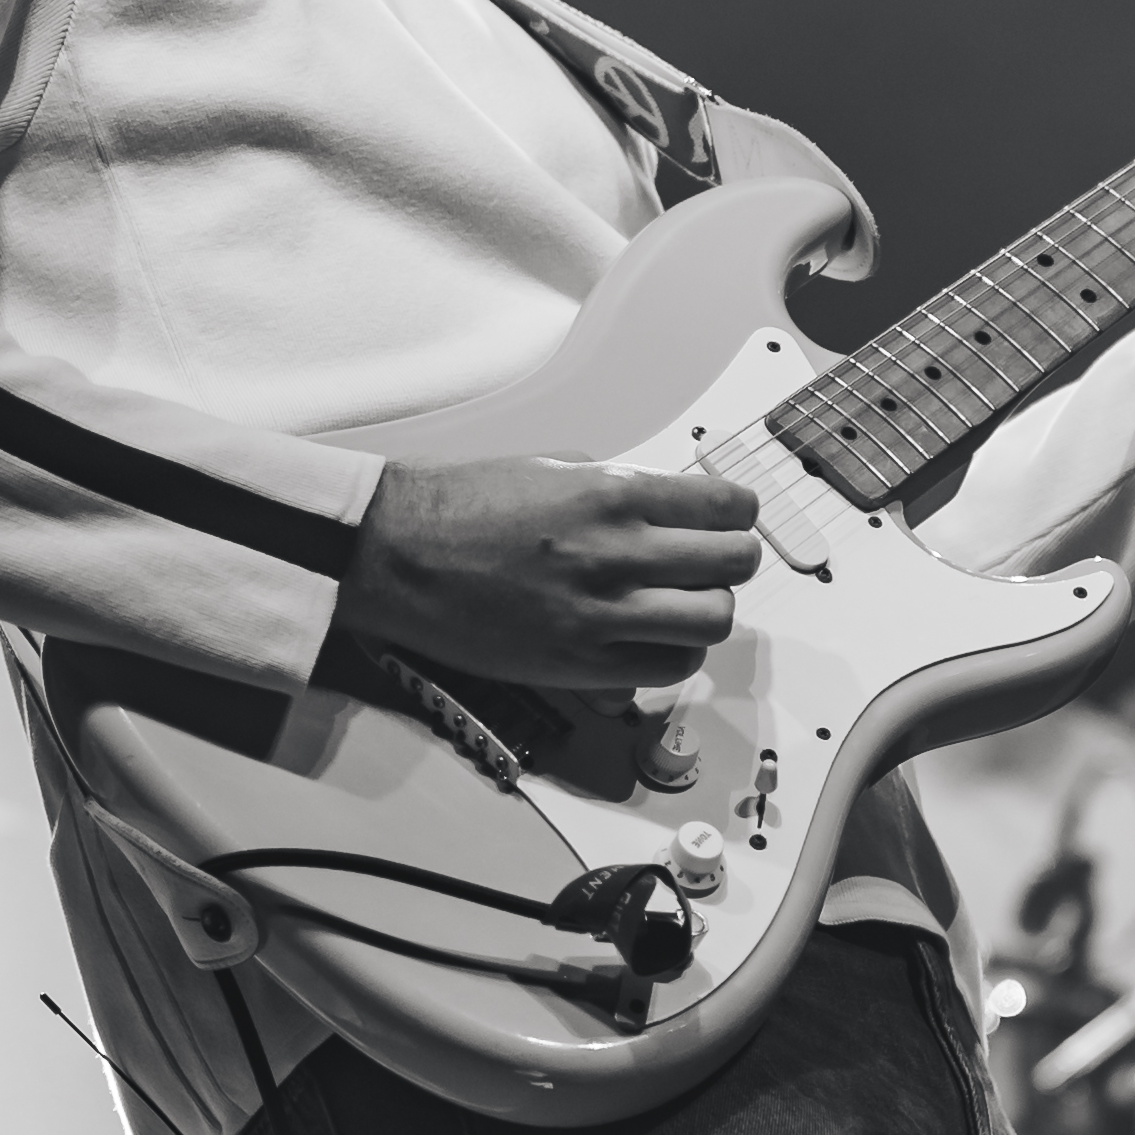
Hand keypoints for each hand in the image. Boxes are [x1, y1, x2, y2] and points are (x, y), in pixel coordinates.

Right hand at [339, 460, 761, 692]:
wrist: (397, 554)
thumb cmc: (462, 506)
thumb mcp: (552, 467)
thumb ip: (622, 487)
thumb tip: (676, 509)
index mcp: (612, 494)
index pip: (727, 507)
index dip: (737, 515)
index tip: (727, 521)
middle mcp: (615, 553)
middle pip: (733, 564)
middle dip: (730, 561)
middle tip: (710, 562)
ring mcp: (600, 614)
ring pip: (712, 620)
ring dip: (706, 611)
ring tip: (680, 604)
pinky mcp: (580, 663)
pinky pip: (668, 666)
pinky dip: (673, 653)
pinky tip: (649, 637)